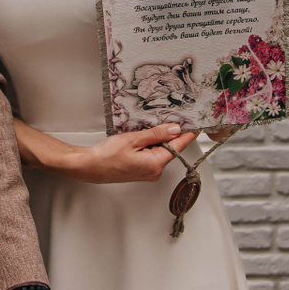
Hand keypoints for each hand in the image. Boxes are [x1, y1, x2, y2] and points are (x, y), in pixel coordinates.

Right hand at [67, 123, 194, 182]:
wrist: (90, 167)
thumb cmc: (107, 155)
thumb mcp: (133, 139)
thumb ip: (156, 134)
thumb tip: (175, 129)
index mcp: (155, 164)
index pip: (179, 146)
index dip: (188, 134)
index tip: (197, 124)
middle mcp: (155, 171)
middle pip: (170, 148)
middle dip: (169, 133)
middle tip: (166, 117)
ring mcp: (149, 172)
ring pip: (161, 151)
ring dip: (157, 139)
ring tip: (145, 129)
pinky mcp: (143, 171)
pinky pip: (153, 155)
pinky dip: (150, 145)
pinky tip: (141, 137)